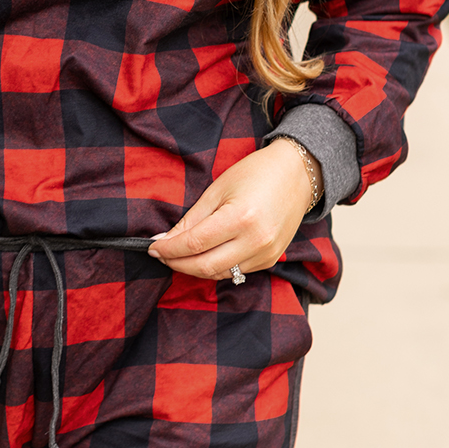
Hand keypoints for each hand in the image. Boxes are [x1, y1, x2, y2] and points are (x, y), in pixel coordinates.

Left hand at [147, 141, 320, 279]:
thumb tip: (165, 239)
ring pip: (219, 274)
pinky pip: (236, 272)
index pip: (194, 244)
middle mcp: (256, 241)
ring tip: (179, 256)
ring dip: (195, 268)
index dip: (169, 248)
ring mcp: (266, 253)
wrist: (296, 175)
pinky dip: (216, 267)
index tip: (152, 247)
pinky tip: (205, 255)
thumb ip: (191, 219)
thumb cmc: (255, 174)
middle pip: (204, 266)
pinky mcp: (271, 260)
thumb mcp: (217, 190)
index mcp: (240, 218)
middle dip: (177, 263)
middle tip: (162, 255)